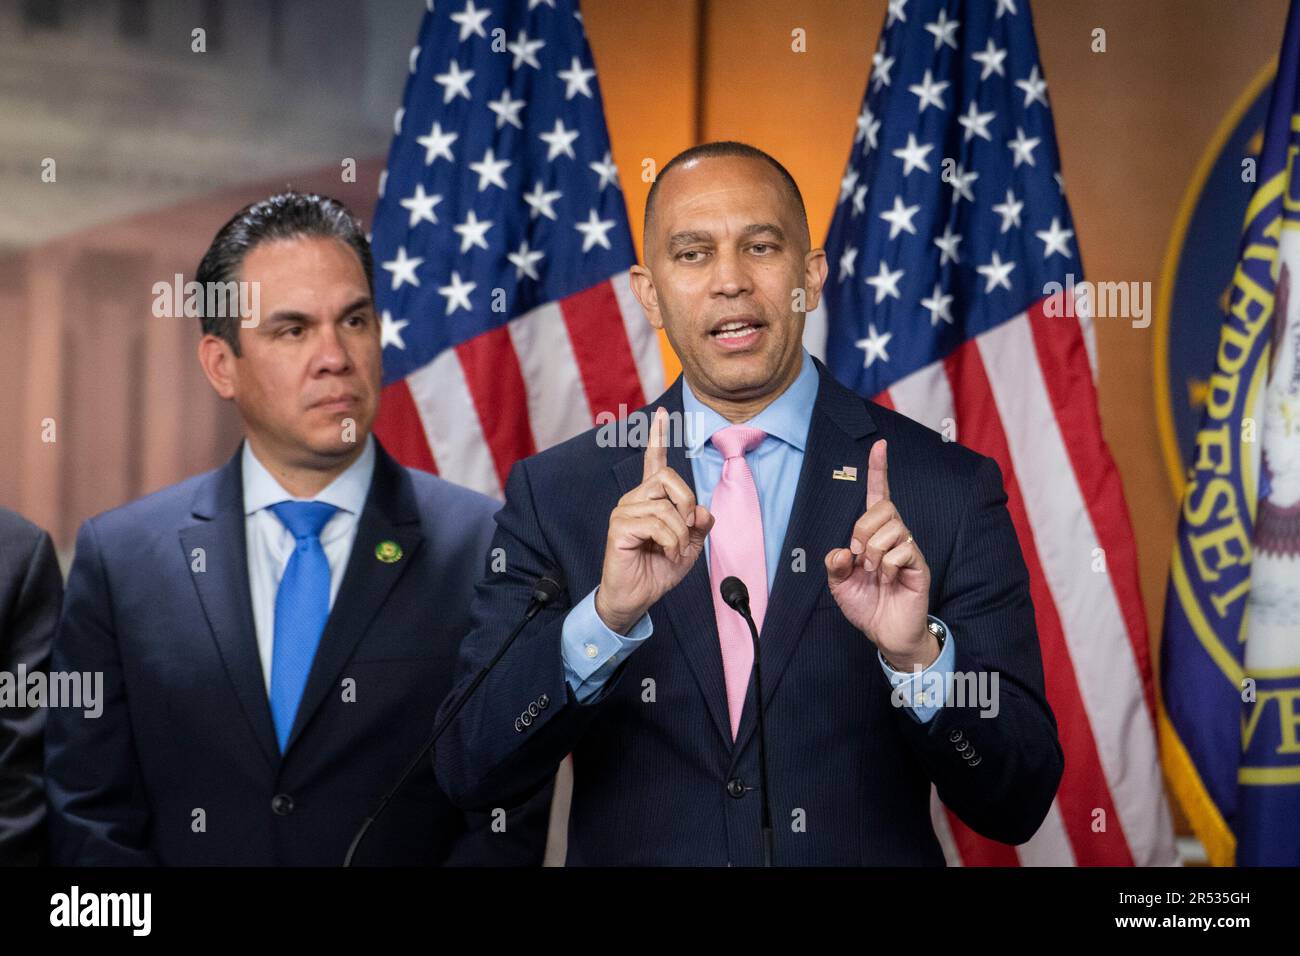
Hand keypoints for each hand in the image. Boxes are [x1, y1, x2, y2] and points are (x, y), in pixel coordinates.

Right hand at [595, 407, 714, 633]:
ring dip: (680, 532)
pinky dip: (671, 542)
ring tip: (674, 551)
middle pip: (668, 478)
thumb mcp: (690, 545)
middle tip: (687, 529)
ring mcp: (624, 511)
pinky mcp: (619, 526)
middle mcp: (634, 499)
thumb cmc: (658, 570)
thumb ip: (699, 524)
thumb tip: (702, 509)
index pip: (654, 462)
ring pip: (666, 505)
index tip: (662, 414)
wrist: (636, 597)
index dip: (658, 437)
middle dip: (687, 503)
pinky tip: (666, 555)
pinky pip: (656, 523)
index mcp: (650, 499)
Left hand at [824, 439, 934, 668]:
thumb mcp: (839, 585)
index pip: (878, 496)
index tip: (879, 445)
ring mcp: (909, 550)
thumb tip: (840, 550)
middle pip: (882, 508)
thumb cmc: (867, 605)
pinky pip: (901, 551)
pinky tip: (888, 580)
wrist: (886, 634)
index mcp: (875, 535)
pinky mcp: (919, 566)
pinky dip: (886, 567)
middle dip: (861, 530)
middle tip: (858, 558)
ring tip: (873, 573)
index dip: (878, 470)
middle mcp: (895, 536)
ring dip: (873, 552)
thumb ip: (834, 565)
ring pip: (891, 528)